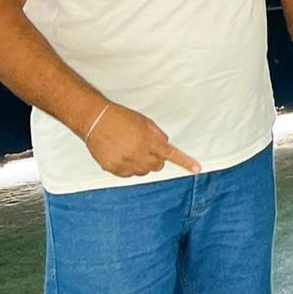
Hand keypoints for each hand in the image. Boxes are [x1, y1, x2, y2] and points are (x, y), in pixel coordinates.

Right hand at [83, 103, 201, 176]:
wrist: (95, 120)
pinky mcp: (112, 169)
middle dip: (156, 158)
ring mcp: (124, 163)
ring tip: (132, 149)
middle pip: (157, 166)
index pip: (171, 154)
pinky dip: (129, 168)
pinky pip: (128, 175)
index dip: (185, 162)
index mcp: (148, 141)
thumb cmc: (121, 118)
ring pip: (143, 172)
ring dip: (143, 164)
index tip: (197, 169)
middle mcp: (137, 154)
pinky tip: (122, 155)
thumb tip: (165, 146)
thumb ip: (158, 136)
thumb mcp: (145, 122)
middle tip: (146, 147)